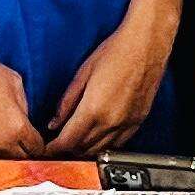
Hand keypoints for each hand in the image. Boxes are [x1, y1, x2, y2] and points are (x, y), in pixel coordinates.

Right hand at [0, 26, 44, 157]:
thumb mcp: (14, 82)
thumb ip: (23, 106)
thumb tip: (23, 119)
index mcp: (18, 127)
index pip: (36, 149)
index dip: (37, 146)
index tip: (31, 143)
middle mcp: (0, 144)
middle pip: (19, 162)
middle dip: (21, 156)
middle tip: (17, 149)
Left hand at [44, 0, 183, 155]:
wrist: (146, 44)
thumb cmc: (116, 52)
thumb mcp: (83, 73)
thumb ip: (67, 102)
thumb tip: (55, 122)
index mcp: (93, 109)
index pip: (68, 141)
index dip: (54, 148)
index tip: (48, 148)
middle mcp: (110, 121)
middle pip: (82, 148)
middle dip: (67, 149)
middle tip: (59, 143)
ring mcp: (126, 124)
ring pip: (100, 150)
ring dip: (85, 149)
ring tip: (76, 142)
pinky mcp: (137, 121)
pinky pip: (118, 144)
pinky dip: (104, 146)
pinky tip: (97, 139)